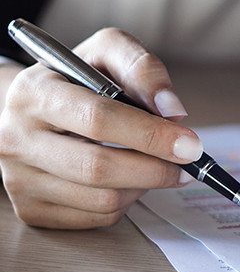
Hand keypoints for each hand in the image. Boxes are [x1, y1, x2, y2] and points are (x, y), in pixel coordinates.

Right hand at [0, 28, 202, 228]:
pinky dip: (127, 201)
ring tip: (157, 166)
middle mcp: (17, 139)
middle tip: (187, 163)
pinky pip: (97, 218)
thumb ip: (142, 68)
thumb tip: (173, 111)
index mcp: (34, 94)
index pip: (97, 119)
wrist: (34, 109)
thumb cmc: (78, 80)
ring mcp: (19, 180)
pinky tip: (131, 180)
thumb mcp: (107, 53)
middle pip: (98, 168)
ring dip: (145, 186)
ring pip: (102, 200)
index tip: (189, 144)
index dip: (150, 134)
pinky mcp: (32, 209)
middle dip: (155, 168)